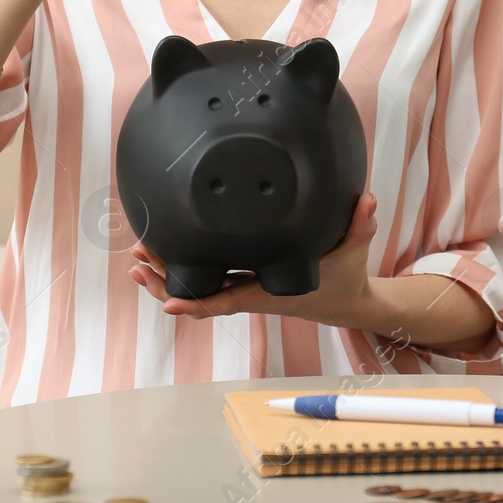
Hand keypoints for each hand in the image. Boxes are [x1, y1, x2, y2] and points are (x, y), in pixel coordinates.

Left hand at [127, 192, 378, 326]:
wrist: (345, 301)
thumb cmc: (347, 276)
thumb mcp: (356, 248)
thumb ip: (361, 223)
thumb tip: (367, 198)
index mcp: (270, 289)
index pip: (228, 300)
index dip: (198, 303)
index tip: (169, 304)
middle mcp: (250, 292)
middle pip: (199, 294)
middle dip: (164, 282)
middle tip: (136, 261)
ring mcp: (242, 287)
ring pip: (195, 288)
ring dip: (163, 276)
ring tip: (134, 258)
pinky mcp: (240, 280)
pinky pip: (203, 280)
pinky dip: (178, 270)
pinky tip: (158, 253)